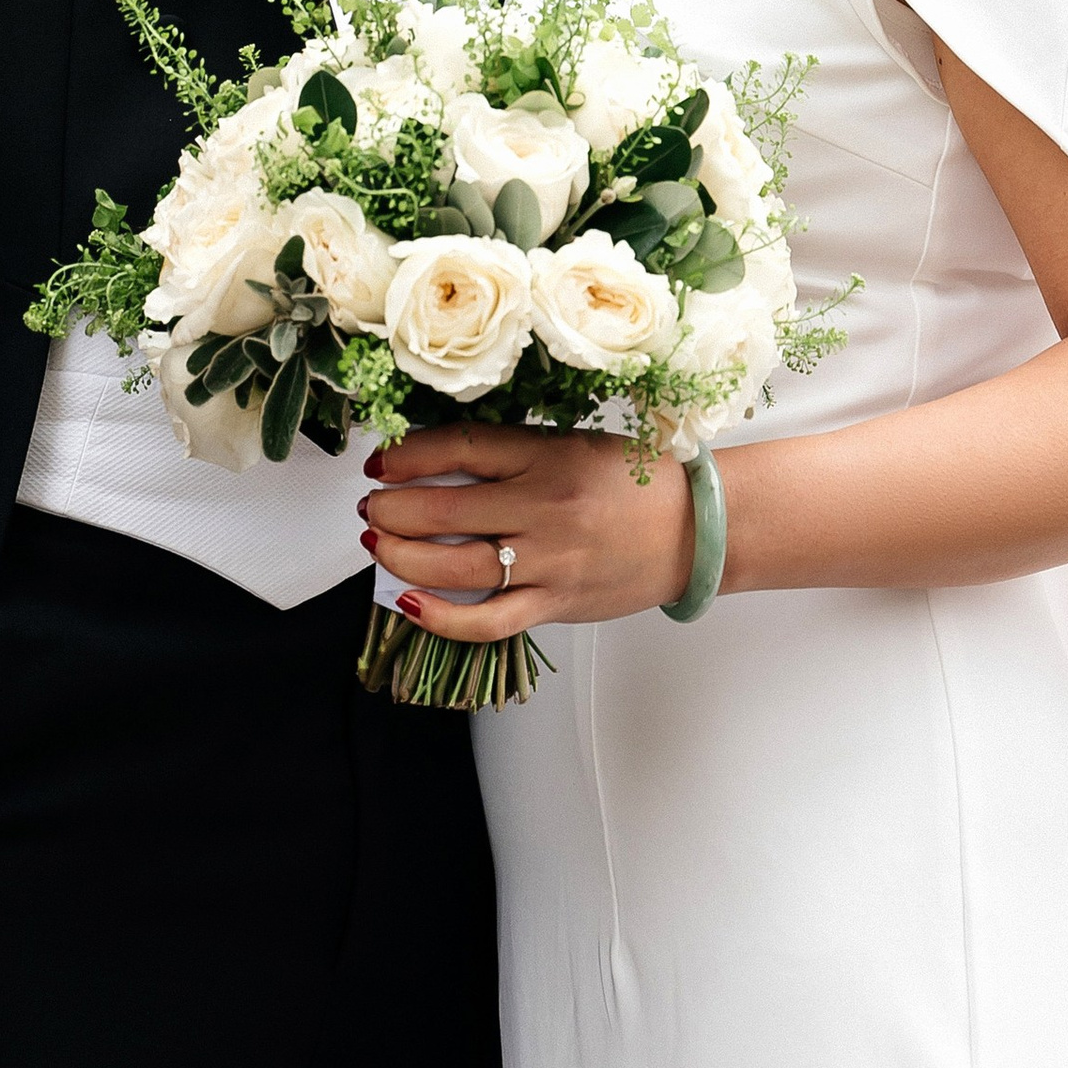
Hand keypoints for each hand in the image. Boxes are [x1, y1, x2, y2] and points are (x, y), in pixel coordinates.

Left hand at [362, 426, 695, 642]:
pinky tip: (410, 602)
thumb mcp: (571, 446)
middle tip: (370, 507)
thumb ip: (510, 456)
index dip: (406, 455)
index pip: (457, 448)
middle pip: (442, 509)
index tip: (380, 463)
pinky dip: (441, 616)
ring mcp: (549, 560)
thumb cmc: (633, 484)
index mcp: (546, 456)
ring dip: (401, 555)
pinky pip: (488, 620)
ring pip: (454, 565)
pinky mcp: (556, 603)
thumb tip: (436, 469)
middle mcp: (543, 507)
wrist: (696, 530)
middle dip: (390, 509)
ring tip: (378, 545)